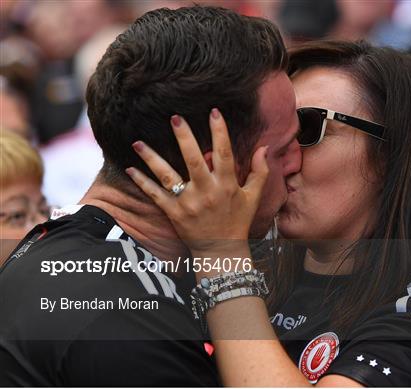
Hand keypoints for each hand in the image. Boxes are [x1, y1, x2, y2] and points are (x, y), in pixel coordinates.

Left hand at [125, 108, 268, 254]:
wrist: (221, 251)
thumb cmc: (238, 221)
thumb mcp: (253, 197)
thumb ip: (260, 172)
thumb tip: (264, 147)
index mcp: (226, 185)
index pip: (224, 154)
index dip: (220, 132)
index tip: (214, 112)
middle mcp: (206, 192)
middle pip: (193, 160)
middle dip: (184, 137)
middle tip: (175, 117)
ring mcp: (188, 203)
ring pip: (168, 176)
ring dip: (152, 158)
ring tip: (138, 142)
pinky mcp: (174, 213)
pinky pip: (155, 195)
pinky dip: (142, 182)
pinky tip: (130, 168)